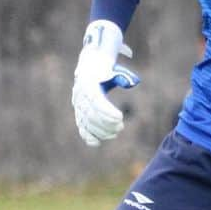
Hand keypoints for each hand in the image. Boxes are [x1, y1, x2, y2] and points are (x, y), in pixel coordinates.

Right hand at [71, 20, 139, 146]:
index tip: (120, 117)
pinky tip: (96, 143)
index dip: (106, 111)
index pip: (95, 100)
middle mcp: (80, 94)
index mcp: (88, 82)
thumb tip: (132, 83)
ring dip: (100, 131)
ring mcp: (78, 104)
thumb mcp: (115, 70)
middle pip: (90, 113)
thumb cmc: (106, 69)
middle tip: (120, 127)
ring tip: (115, 133)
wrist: (90, 66)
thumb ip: (123, 76)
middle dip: (106, 123)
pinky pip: (81, 126)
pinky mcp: (79, 112)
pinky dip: (87, 136)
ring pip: (85, 122)